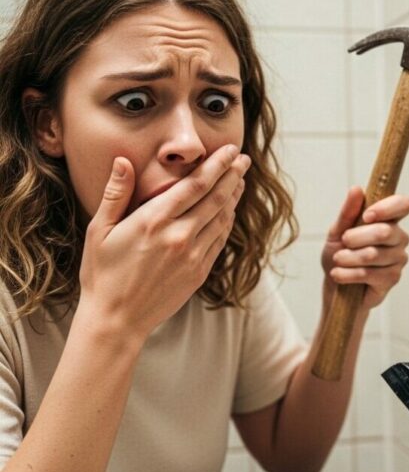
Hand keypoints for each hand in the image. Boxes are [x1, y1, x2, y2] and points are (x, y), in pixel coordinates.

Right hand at [78, 144, 250, 341]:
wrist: (117, 319)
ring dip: (234, 197)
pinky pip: (219, 240)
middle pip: (216, 198)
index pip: (195, 185)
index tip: (230, 152)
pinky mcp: (200, 272)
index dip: (217, 166)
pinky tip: (229, 211)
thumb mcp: (100, 230)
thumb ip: (115, 194)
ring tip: (240, 180)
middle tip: (244, 159)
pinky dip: (227, 222)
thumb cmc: (103, 274)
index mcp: (153, 221)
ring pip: (222, 219)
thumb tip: (122, 161)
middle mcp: (178, 236)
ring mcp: (193, 256)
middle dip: (232, 175)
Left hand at [321, 187, 408, 310]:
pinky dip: (348, 274)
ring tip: (337, 261)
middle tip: (343, 241)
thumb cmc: (339, 254)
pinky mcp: (393, 278)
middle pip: (385, 231)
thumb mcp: (337, 231)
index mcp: (389, 220)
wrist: (335, 285)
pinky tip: (339, 275)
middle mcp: (398, 237)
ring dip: (348, 258)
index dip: (387, 208)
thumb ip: (348, 212)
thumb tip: (357, 188)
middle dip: (356, 237)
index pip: (403, 204)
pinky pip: (370, 273)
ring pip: (373, 254)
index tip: (366, 216)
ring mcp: (398, 259)